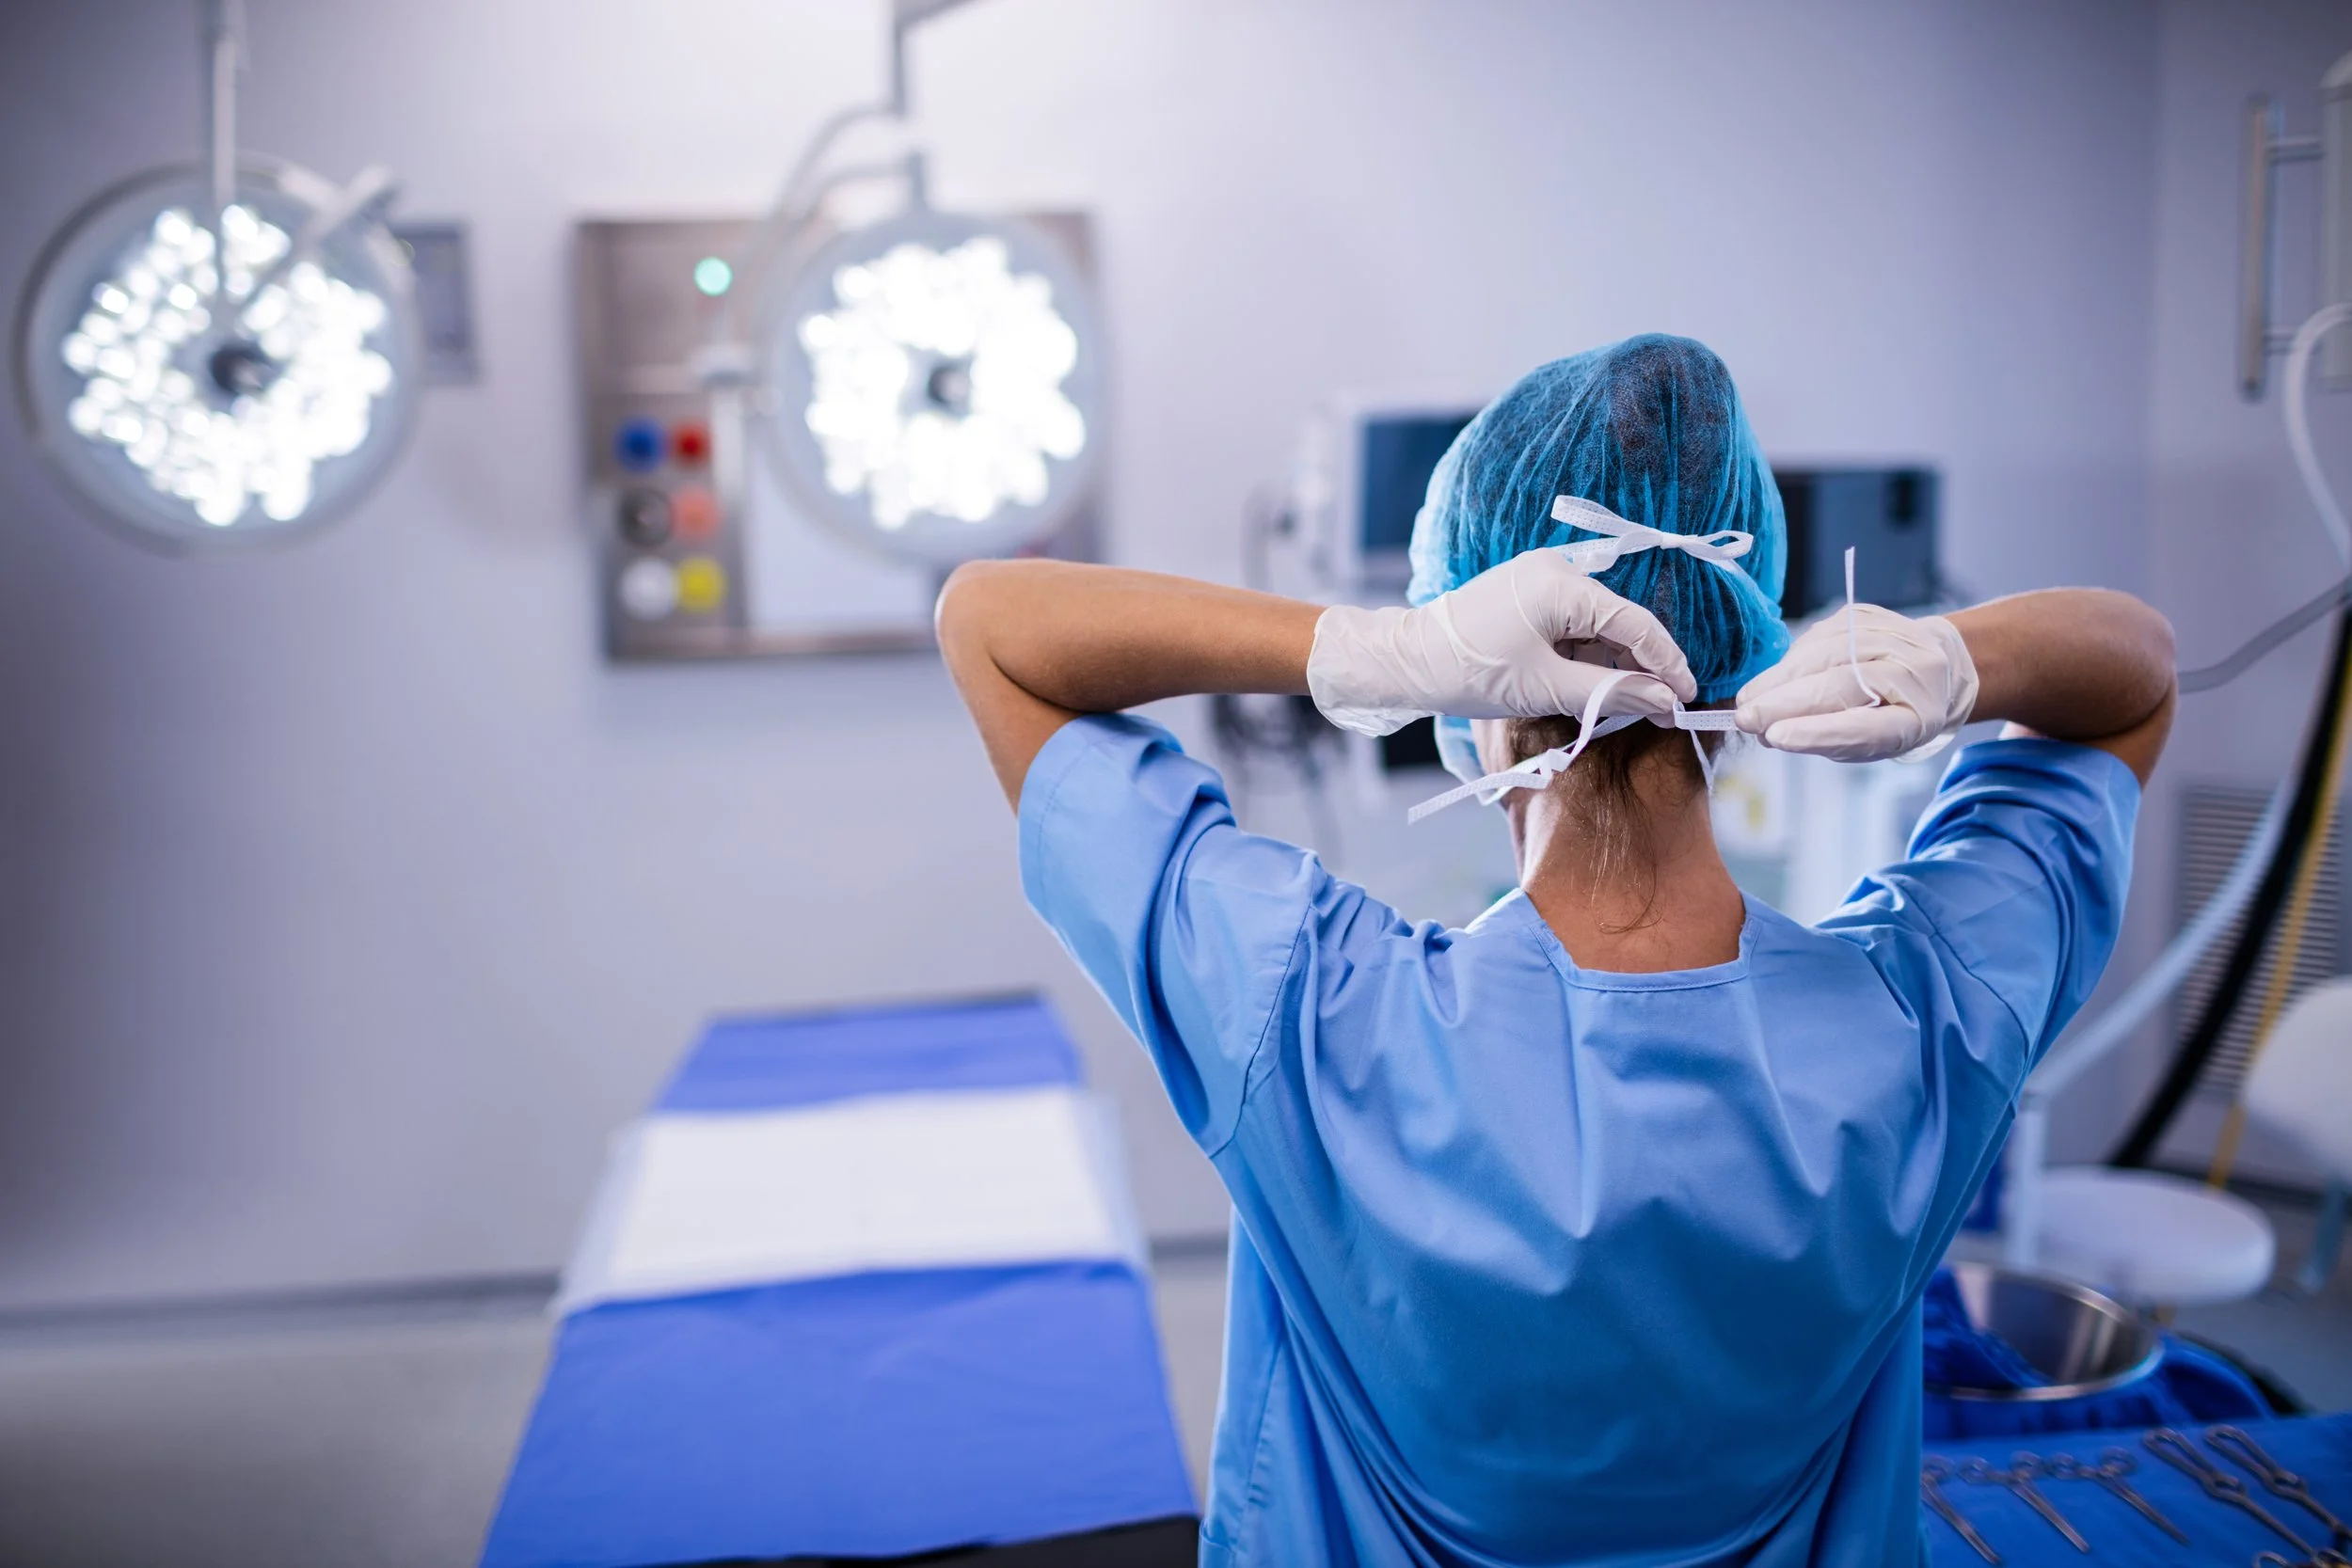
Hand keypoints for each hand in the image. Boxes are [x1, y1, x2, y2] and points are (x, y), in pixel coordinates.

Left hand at [1307, 549, 1696, 735]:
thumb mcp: (1546, 688)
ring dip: (1615, 666)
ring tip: (1635, 707)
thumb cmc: (1471, 673)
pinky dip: (1587, 659)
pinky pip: (1573, 627)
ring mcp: (1540, 583)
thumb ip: (1611, 693)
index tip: (1688, 696)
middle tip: (1666, 709)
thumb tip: (1665, 701)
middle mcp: (1555, 571)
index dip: (1666, 662)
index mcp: (1561, 584)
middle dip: (1642, 667)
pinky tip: (1598, 689)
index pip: (1634, 622)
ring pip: (1597, 627)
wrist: (1407, 663)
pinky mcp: (1528, 599)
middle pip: (1619, 622)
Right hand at [1735, 603, 1978, 761]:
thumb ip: (1828, 739)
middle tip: (1745, 719)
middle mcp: (1913, 670)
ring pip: (1825, 654)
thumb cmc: (1893, 715)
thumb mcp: (1870, 742)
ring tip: (1748, 701)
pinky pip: (1818, 637)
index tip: (1777, 736)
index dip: (1821, 732)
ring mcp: (1891, 635)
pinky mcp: (1866, 614)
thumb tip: (1771, 733)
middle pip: (1842, 684)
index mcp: (1918, 717)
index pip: (1868, 727)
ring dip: (1780, 679)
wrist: (1930, 669)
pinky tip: (1774, 679)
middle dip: (1786, 702)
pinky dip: (1791, 660)